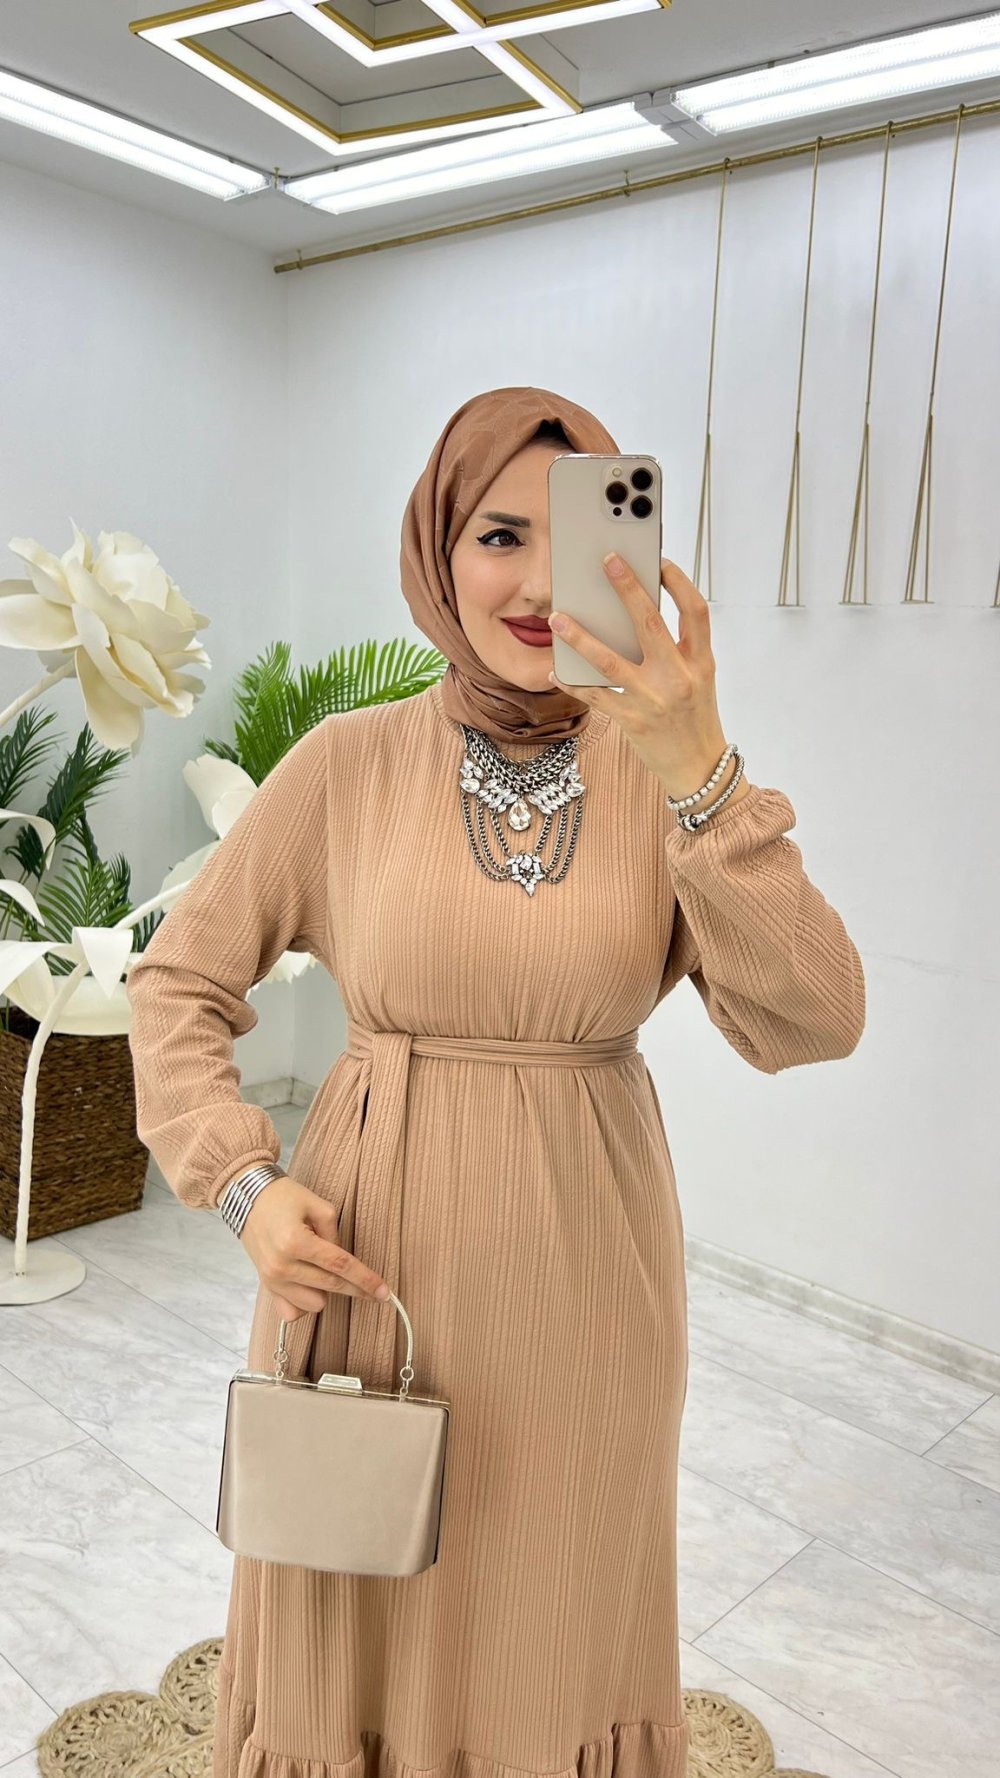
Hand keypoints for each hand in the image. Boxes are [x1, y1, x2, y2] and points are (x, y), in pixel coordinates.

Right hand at [239, 1174, 389, 1321]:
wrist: (247, 1198)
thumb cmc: (283, 1197)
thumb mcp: (317, 1205)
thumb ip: (334, 1234)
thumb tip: (343, 1262)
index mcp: (295, 1242)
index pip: (339, 1265)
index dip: (365, 1279)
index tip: (384, 1292)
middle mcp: (281, 1266)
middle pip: (331, 1287)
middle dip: (356, 1289)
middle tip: (374, 1289)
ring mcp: (271, 1280)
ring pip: (315, 1304)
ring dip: (326, 1291)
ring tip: (322, 1268)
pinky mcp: (266, 1286)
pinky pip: (293, 1312)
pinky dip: (306, 1302)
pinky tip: (309, 1285)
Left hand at [547, 554, 731, 797]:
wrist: (698, 770)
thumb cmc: (696, 719)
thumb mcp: (699, 679)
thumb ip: (677, 649)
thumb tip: (638, 613)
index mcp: (701, 662)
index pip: (696, 611)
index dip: (679, 583)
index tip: (660, 561)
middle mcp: (679, 677)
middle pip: (651, 623)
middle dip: (628, 589)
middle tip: (608, 561)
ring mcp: (654, 699)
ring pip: (610, 660)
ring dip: (581, 637)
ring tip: (557, 619)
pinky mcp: (632, 721)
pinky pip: (595, 696)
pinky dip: (572, 682)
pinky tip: (554, 670)